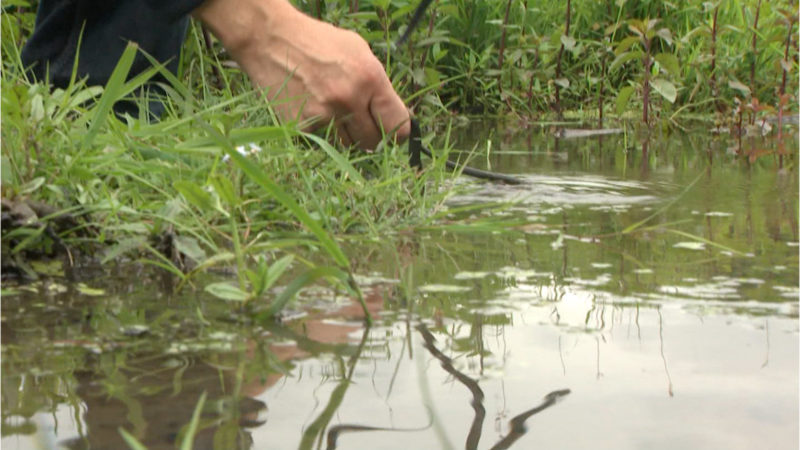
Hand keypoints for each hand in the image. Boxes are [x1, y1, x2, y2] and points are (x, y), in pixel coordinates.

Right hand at [193, 0, 409, 148]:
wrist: (271, 40)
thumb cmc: (319, 43)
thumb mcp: (359, 51)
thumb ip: (379, 85)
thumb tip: (395, 116)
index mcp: (370, 78)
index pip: (398, 126)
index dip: (398, 133)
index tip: (392, 132)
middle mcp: (349, 99)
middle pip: (373, 142)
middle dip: (370, 135)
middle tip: (359, 122)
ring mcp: (324, 115)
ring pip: (347, 146)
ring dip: (344, 135)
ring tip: (332, 111)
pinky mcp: (301, 126)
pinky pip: (322, 143)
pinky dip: (321, 134)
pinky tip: (313, 112)